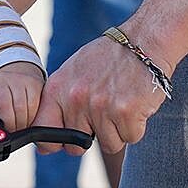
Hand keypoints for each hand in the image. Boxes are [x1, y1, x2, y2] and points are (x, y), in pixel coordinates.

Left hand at [0, 61, 43, 131]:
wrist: (15, 79)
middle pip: (4, 106)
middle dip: (10, 124)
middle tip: (11, 131)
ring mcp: (15, 79)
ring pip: (20, 106)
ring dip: (21, 122)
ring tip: (20, 126)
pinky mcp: (32, 82)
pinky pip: (33, 103)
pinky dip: (32, 115)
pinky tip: (29, 118)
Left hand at [43, 34, 170, 151]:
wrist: (145, 41)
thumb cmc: (109, 58)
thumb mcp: (75, 72)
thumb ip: (59, 103)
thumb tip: (43, 147)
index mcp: (58, 88)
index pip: (43, 131)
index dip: (53, 144)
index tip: (65, 141)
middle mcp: (76, 98)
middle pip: (77, 147)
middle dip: (92, 136)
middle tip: (105, 112)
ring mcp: (100, 106)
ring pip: (109, 144)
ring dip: (118, 130)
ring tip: (122, 103)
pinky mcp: (126, 112)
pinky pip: (130, 137)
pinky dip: (136, 126)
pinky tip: (136, 104)